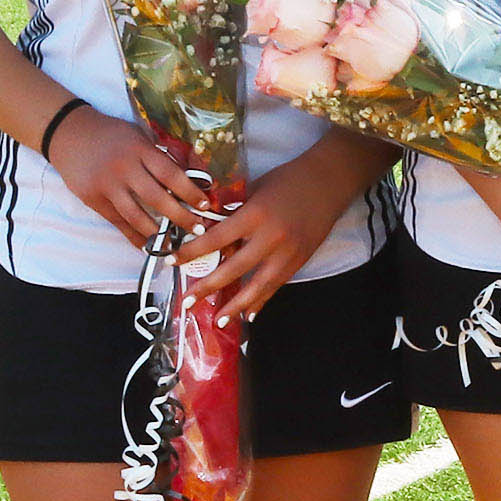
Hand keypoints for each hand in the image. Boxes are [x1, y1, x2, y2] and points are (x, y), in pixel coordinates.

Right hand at [46, 105, 214, 249]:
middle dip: (181, 217)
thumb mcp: (138, 136)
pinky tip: (148, 245)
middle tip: (198, 229)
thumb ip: (160, 156)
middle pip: (157, 198)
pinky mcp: (92, 198)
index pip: (170, 174)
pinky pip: (118, 222)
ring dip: (158, 233)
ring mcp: (106, 185)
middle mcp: (123, 167)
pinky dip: (134, 236)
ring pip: (137, 215)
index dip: (190, 192)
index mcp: (139, 150)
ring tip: (175, 243)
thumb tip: (191, 179)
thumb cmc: (111, 135)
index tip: (205, 206)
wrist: (68, 133)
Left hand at [182, 155, 349, 317]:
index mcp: (254, 215)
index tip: (171, 263)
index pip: (215, 239)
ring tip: (218, 321)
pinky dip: (261, 300)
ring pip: (257, 286)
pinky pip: (275, 285)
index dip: (191, 252)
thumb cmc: (288, 180)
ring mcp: (287, 253)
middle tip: (187, 302)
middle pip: (233, 269)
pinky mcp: (299, 260)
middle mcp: (270, 238)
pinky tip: (248, 314)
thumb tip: (206, 230)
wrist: (328, 182)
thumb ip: (231, 211)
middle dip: (207, 287)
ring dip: (235, 306)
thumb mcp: (253, 189)